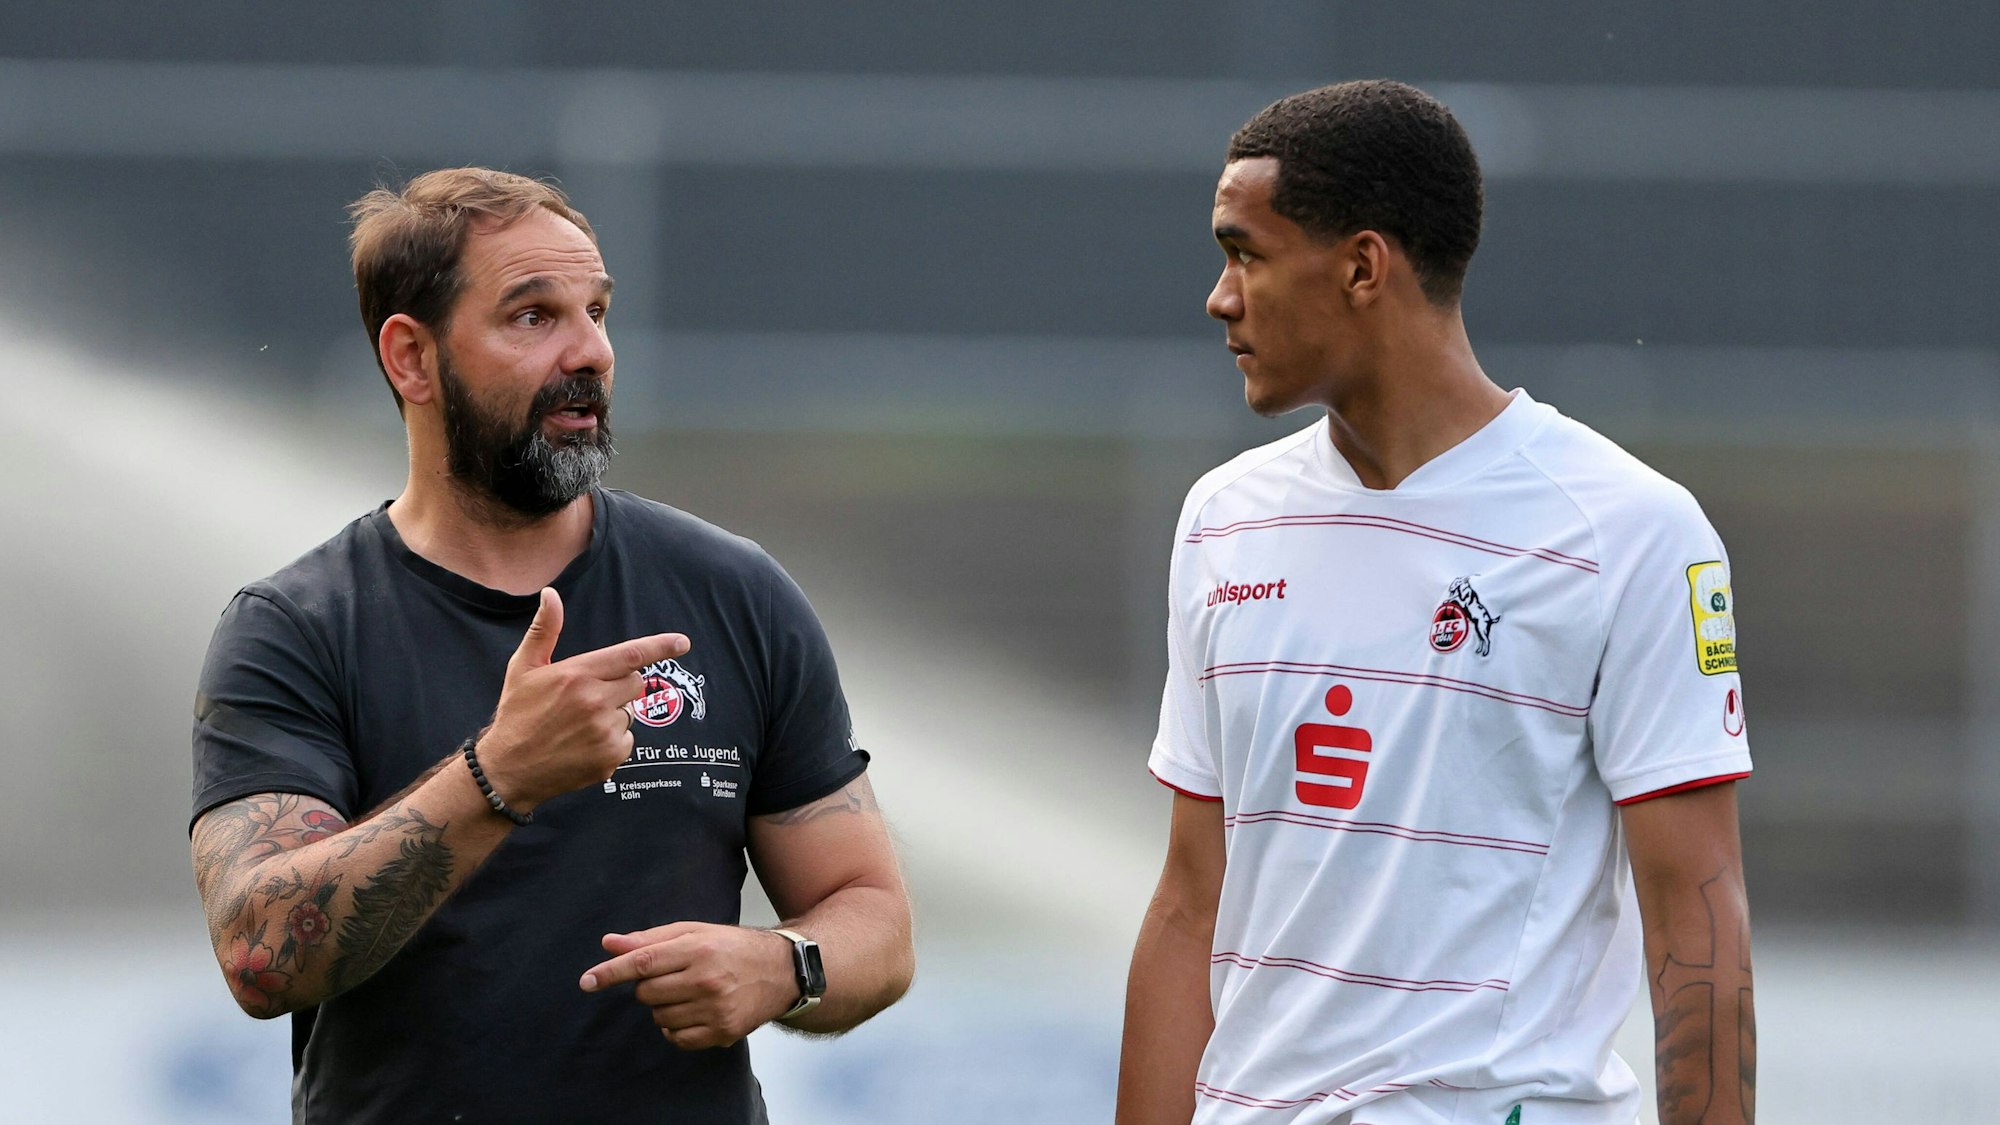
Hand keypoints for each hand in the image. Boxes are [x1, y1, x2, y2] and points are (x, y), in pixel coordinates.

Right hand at [478, 588, 689, 809]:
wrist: (508, 769)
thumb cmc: (517, 714)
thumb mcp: (523, 668)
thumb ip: (544, 630)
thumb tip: (551, 594)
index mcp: (577, 675)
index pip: (630, 655)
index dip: (660, 647)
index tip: (683, 642)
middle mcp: (595, 701)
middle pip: (635, 683)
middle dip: (620, 685)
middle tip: (589, 696)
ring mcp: (604, 731)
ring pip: (630, 712)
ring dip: (614, 715)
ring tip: (580, 725)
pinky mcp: (610, 757)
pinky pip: (627, 739)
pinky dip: (612, 741)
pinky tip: (585, 744)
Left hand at [579, 923, 798, 1049]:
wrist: (781, 972)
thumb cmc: (732, 948)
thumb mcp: (694, 932)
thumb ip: (650, 939)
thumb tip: (609, 944)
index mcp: (698, 948)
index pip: (643, 962)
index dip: (610, 972)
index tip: (587, 981)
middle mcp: (706, 980)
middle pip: (646, 993)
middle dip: (649, 986)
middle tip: (673, 976)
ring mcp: (715, 1009)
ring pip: (658, 1017)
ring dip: (663, 1007)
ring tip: (689, 992)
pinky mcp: (722, 1032)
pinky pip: (675, 1038)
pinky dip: (675, 1027)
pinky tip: (694, 1012)